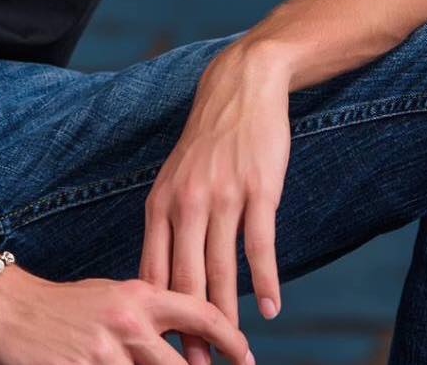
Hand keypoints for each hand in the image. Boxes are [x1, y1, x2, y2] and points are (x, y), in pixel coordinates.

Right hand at [0, 263, 254, 364]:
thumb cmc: (64, 305)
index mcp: (139, 296)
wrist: (10, 308)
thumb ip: (148, 316)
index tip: (247, 357)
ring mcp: (104, 354)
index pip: (199, 314)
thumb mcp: (112, 296)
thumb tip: (184, 339)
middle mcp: (128, 324)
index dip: (231, 338)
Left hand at [138, 42, 291, 364]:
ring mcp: (223, 195)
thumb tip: (164, 282)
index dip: (158, 318)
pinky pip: (260, 245)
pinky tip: (272, 308)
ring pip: (223, 269)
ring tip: (236, 351)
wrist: (240, 88)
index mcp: (161, 203)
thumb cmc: (208, 143)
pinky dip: (266, 281)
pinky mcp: (258, 189)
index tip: (163, 352)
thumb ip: (169, 226)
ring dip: (229, 316)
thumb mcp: (175, 179)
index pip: (154, 272)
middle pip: (186, 280)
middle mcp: (187, 201)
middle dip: (191, 330)